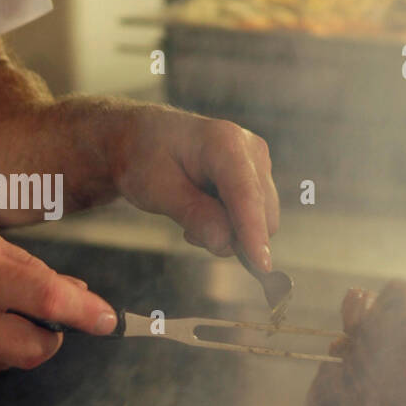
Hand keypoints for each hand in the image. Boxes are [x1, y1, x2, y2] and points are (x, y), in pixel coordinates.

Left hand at [110, 105, 279, 267]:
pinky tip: (204, 212)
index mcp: (224, 142)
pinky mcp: (258, 178)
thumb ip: (192, 214)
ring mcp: (258, 163)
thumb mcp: (156, 189)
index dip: (253, 231)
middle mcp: (251, 149)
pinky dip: (232, 225)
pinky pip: (256, 217)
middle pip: (262, 214)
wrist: (142, 140)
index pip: (246, 194)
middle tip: (188, 232)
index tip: (261, 266)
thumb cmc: (145, 159)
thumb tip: (224, 242)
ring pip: (262, 220)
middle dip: (232, 235)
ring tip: (191, 216)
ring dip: (230, 231)